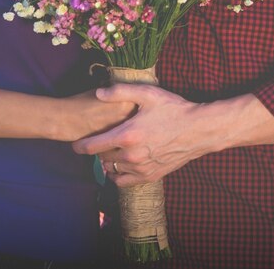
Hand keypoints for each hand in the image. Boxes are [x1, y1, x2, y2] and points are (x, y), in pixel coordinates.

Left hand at [72, 85, 273, 186]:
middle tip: (98, 141)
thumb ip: (120, 91)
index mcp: (127, 135)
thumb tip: (98, 93)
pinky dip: (118, 175)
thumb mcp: (147, 94)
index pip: (93, 146)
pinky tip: (120, 166)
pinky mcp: (150, 176)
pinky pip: (125, 181)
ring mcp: (141, 168)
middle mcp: (132, 155)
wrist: (198, 130)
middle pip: (102, 157)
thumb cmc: (174, 109)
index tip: (74, 144)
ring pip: (113, 169)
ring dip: (108, 162)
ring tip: (110, 152)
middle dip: (97, 150)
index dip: (80, 146)